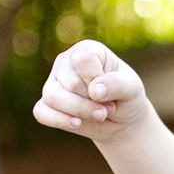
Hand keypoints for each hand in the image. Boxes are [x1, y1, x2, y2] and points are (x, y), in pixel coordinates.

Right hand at [33, 40, 150, 144]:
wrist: (121, 120)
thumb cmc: (126, 97)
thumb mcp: (132, 88)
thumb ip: (117, 85)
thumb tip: (95, 91)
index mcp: (86, 49)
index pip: (82, 60)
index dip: (97, 80)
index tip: (112, 89)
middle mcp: (65, 62)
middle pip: (69, 83)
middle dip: (92, 102)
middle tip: (109, 107)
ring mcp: (53, 82)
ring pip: (53, 97)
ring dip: (79, 112)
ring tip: (100, 115)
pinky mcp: (46, 103)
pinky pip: (41, 112)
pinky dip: (59, 120)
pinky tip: (77, 124)